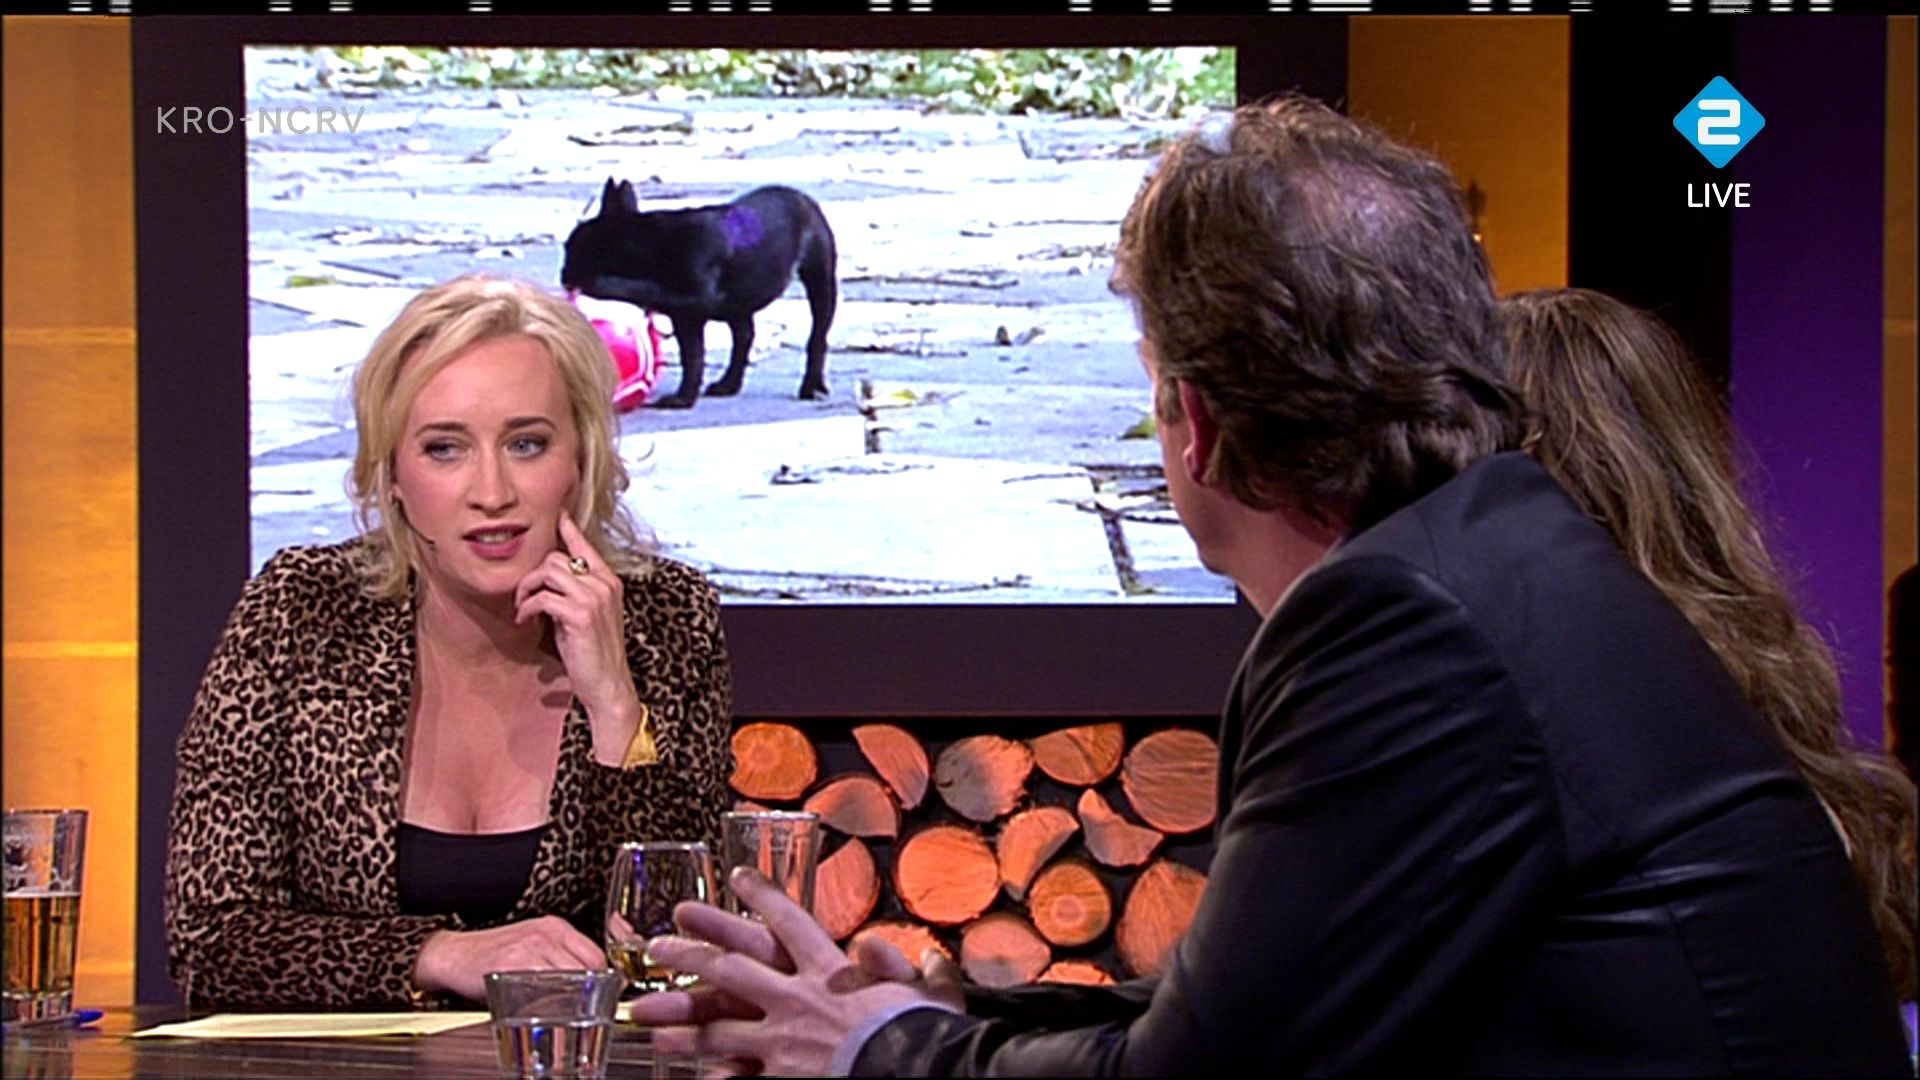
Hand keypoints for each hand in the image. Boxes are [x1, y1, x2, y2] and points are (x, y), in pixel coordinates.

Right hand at [412, 915, 607, 1002]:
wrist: (453, 954)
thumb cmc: (493, 954)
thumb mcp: (533, 945)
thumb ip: (559, 957)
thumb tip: (588, 984)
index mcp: (555, 927)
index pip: (596, 955)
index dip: (600, 980)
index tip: (599, 995)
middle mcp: (546, 934)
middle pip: (586, 968)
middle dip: (588, 992)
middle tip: (582, 1009)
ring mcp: (530, 947)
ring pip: (567, 979)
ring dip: (569, 999)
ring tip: (561, 1010)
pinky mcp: (512, 964)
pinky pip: (542, 987)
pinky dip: (546, 1002)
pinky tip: (541, 1008)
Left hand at [513, 511, 639, 763]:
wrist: (608, 685)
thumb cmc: (594, 653)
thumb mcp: (588, 616)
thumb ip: (576, 593)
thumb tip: (549, 579)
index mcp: (609, 582)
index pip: (584, 546)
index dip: (568, 528)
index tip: (557, 515)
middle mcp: (604, 584)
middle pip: (557, 558)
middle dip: (533, 575)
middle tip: (524, 596)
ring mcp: (594, 598)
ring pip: (549, 571)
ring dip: (527, 588)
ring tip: (523, 607)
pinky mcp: (580, 614)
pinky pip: (543, 597)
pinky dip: (527, 607)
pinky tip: (524, 619)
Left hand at [629, 868, 963, 1075]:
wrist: (910, 1075)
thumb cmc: (922, 1037)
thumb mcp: (931, 996)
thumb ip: (923, 974)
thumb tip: (930, 957)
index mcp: (831, 972)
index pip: (790, 922)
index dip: (763, 896)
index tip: (739, 878)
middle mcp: (795, 1000)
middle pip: (731, 968)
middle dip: (690, 954)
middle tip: (658, 943)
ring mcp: (780, 1043)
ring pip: (716, 1029)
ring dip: (680, 1022)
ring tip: (646, 1018)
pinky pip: (734, 1079)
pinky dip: (710, 1079)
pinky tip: (686, 1079)